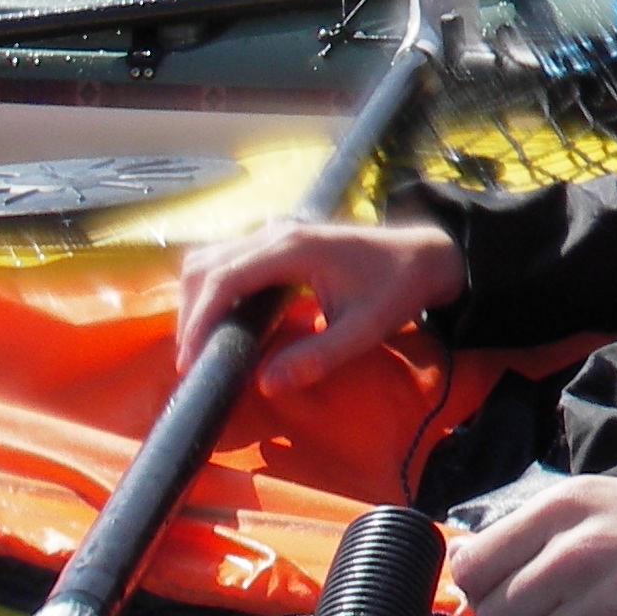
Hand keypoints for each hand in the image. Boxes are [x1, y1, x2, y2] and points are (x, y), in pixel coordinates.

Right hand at [174, 216, 465, 395]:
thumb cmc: (397, 289)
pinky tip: (221, 323)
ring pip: (210, 257)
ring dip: (196, 298)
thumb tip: (265, 384)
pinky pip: (227, 258)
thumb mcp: (364, 330)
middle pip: (205, 265)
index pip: (224, 278)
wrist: (425, 255)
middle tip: (193, 360)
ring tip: (202, 345)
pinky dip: (211, 288)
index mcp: (294, 248)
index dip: (200, 319)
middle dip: (191, 313)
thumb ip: (317, 357)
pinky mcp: (277, 240)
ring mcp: (275, 232)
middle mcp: (277, 232)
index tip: (190, 361)